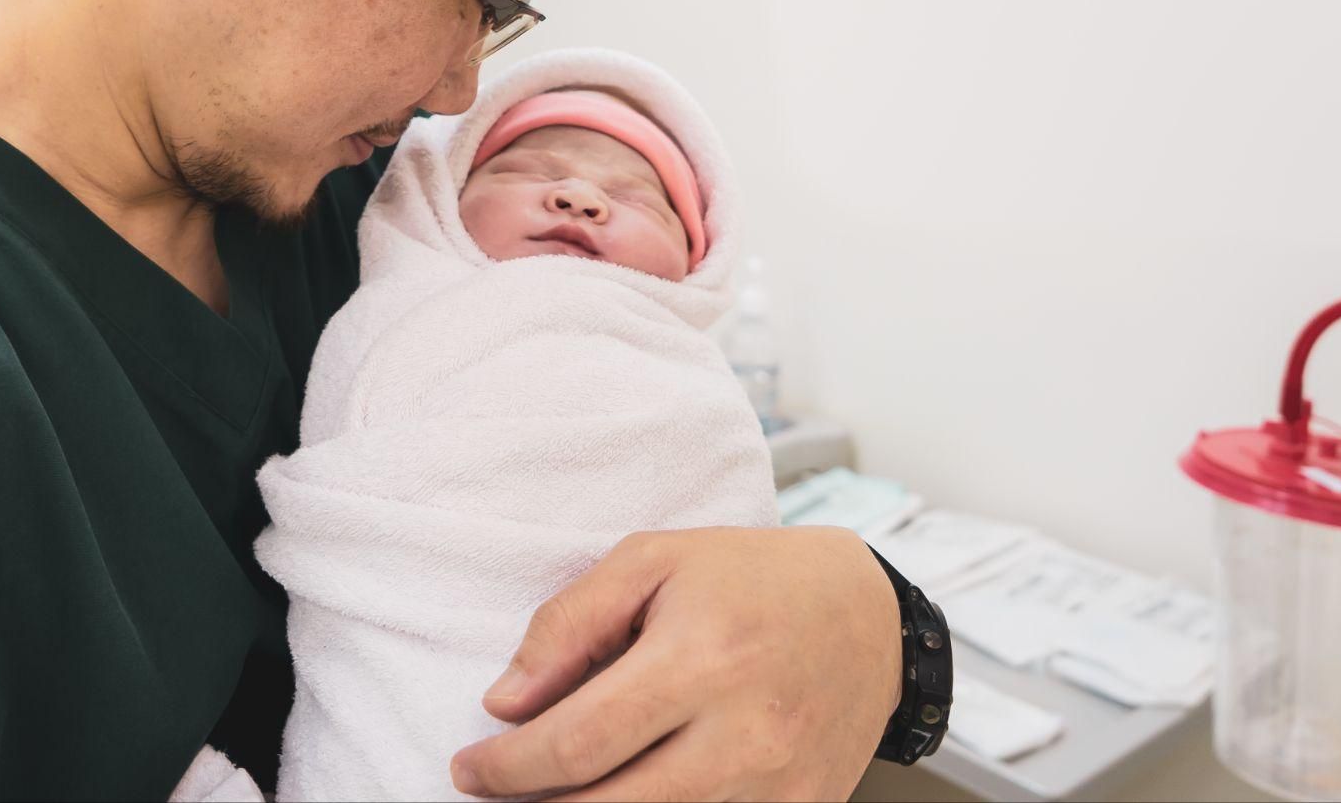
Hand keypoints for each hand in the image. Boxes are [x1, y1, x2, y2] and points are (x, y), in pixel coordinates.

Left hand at [448, 526, 900, 801]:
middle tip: (499, 788)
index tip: (470, 767)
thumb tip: (506, 702)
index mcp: (700, 659)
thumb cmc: (753, 579)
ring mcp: (777, 788)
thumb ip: (569, 624)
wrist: (870, 617)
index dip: (507, 767)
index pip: (577, 743)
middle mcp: (744, 735)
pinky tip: (624, 793)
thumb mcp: (651, 561)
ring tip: (557, 791)